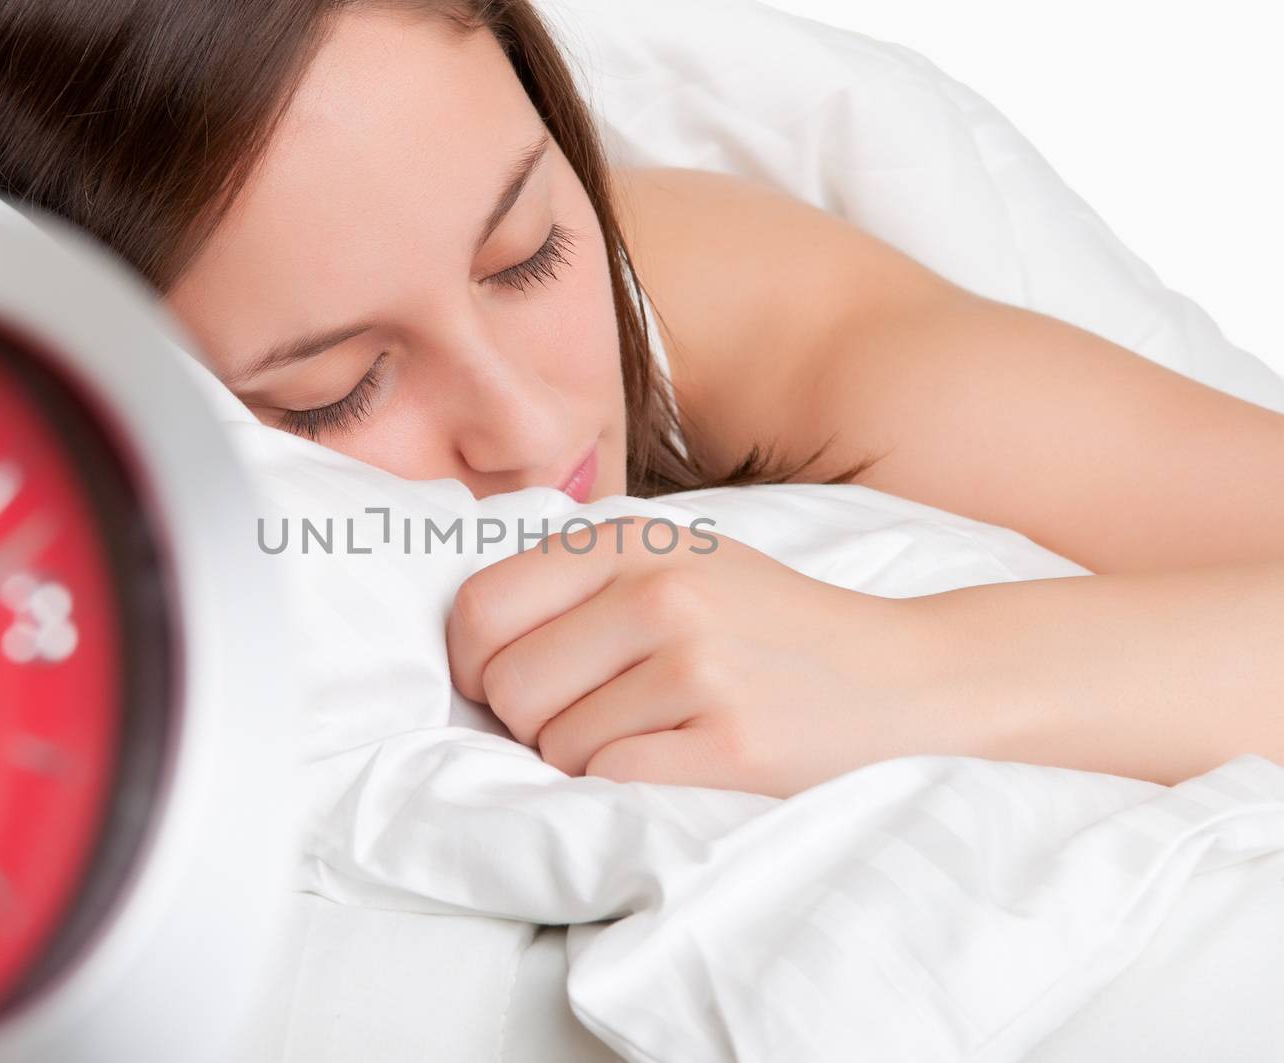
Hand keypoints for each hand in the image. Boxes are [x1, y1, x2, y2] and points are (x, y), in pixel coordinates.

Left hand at [446, 517, 953, 798]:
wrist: (907, 681)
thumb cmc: (770, 629)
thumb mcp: (680, 562)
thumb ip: (580, 581)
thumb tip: (466, 645)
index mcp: (634, 540)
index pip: (479, 607)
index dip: (474, 663)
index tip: (512, 684)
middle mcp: (661, 593)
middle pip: (507, 687)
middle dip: (533, 722)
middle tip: (596, 718)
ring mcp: (697, 667)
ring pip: (555, 746)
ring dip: (586, 761)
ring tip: (655, 736)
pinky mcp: (729, 744)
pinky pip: (609, 783)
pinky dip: (625, 790)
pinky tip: (677, 764)